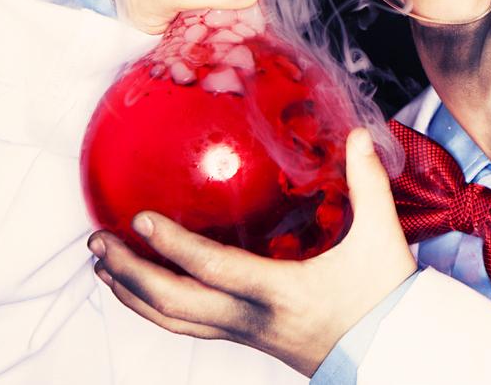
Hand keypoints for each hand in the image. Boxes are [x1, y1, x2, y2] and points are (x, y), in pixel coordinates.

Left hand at [87, 129, 415, 375]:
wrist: (392, 352)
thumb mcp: (380, 237)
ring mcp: (246, 333)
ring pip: (174, 322)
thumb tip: (358, 137)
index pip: (212, 268)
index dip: (172, 245)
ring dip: (133, 295)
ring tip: (105, 268)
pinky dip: (158, 308)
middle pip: (173, 303)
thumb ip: (368, 183)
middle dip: (128, 274)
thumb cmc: (384, 298)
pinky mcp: (249, 339)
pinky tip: (150, 290)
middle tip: (99, 242)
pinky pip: (190, 326)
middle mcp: (252, 318)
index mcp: (278, 291)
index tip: (140, 219)